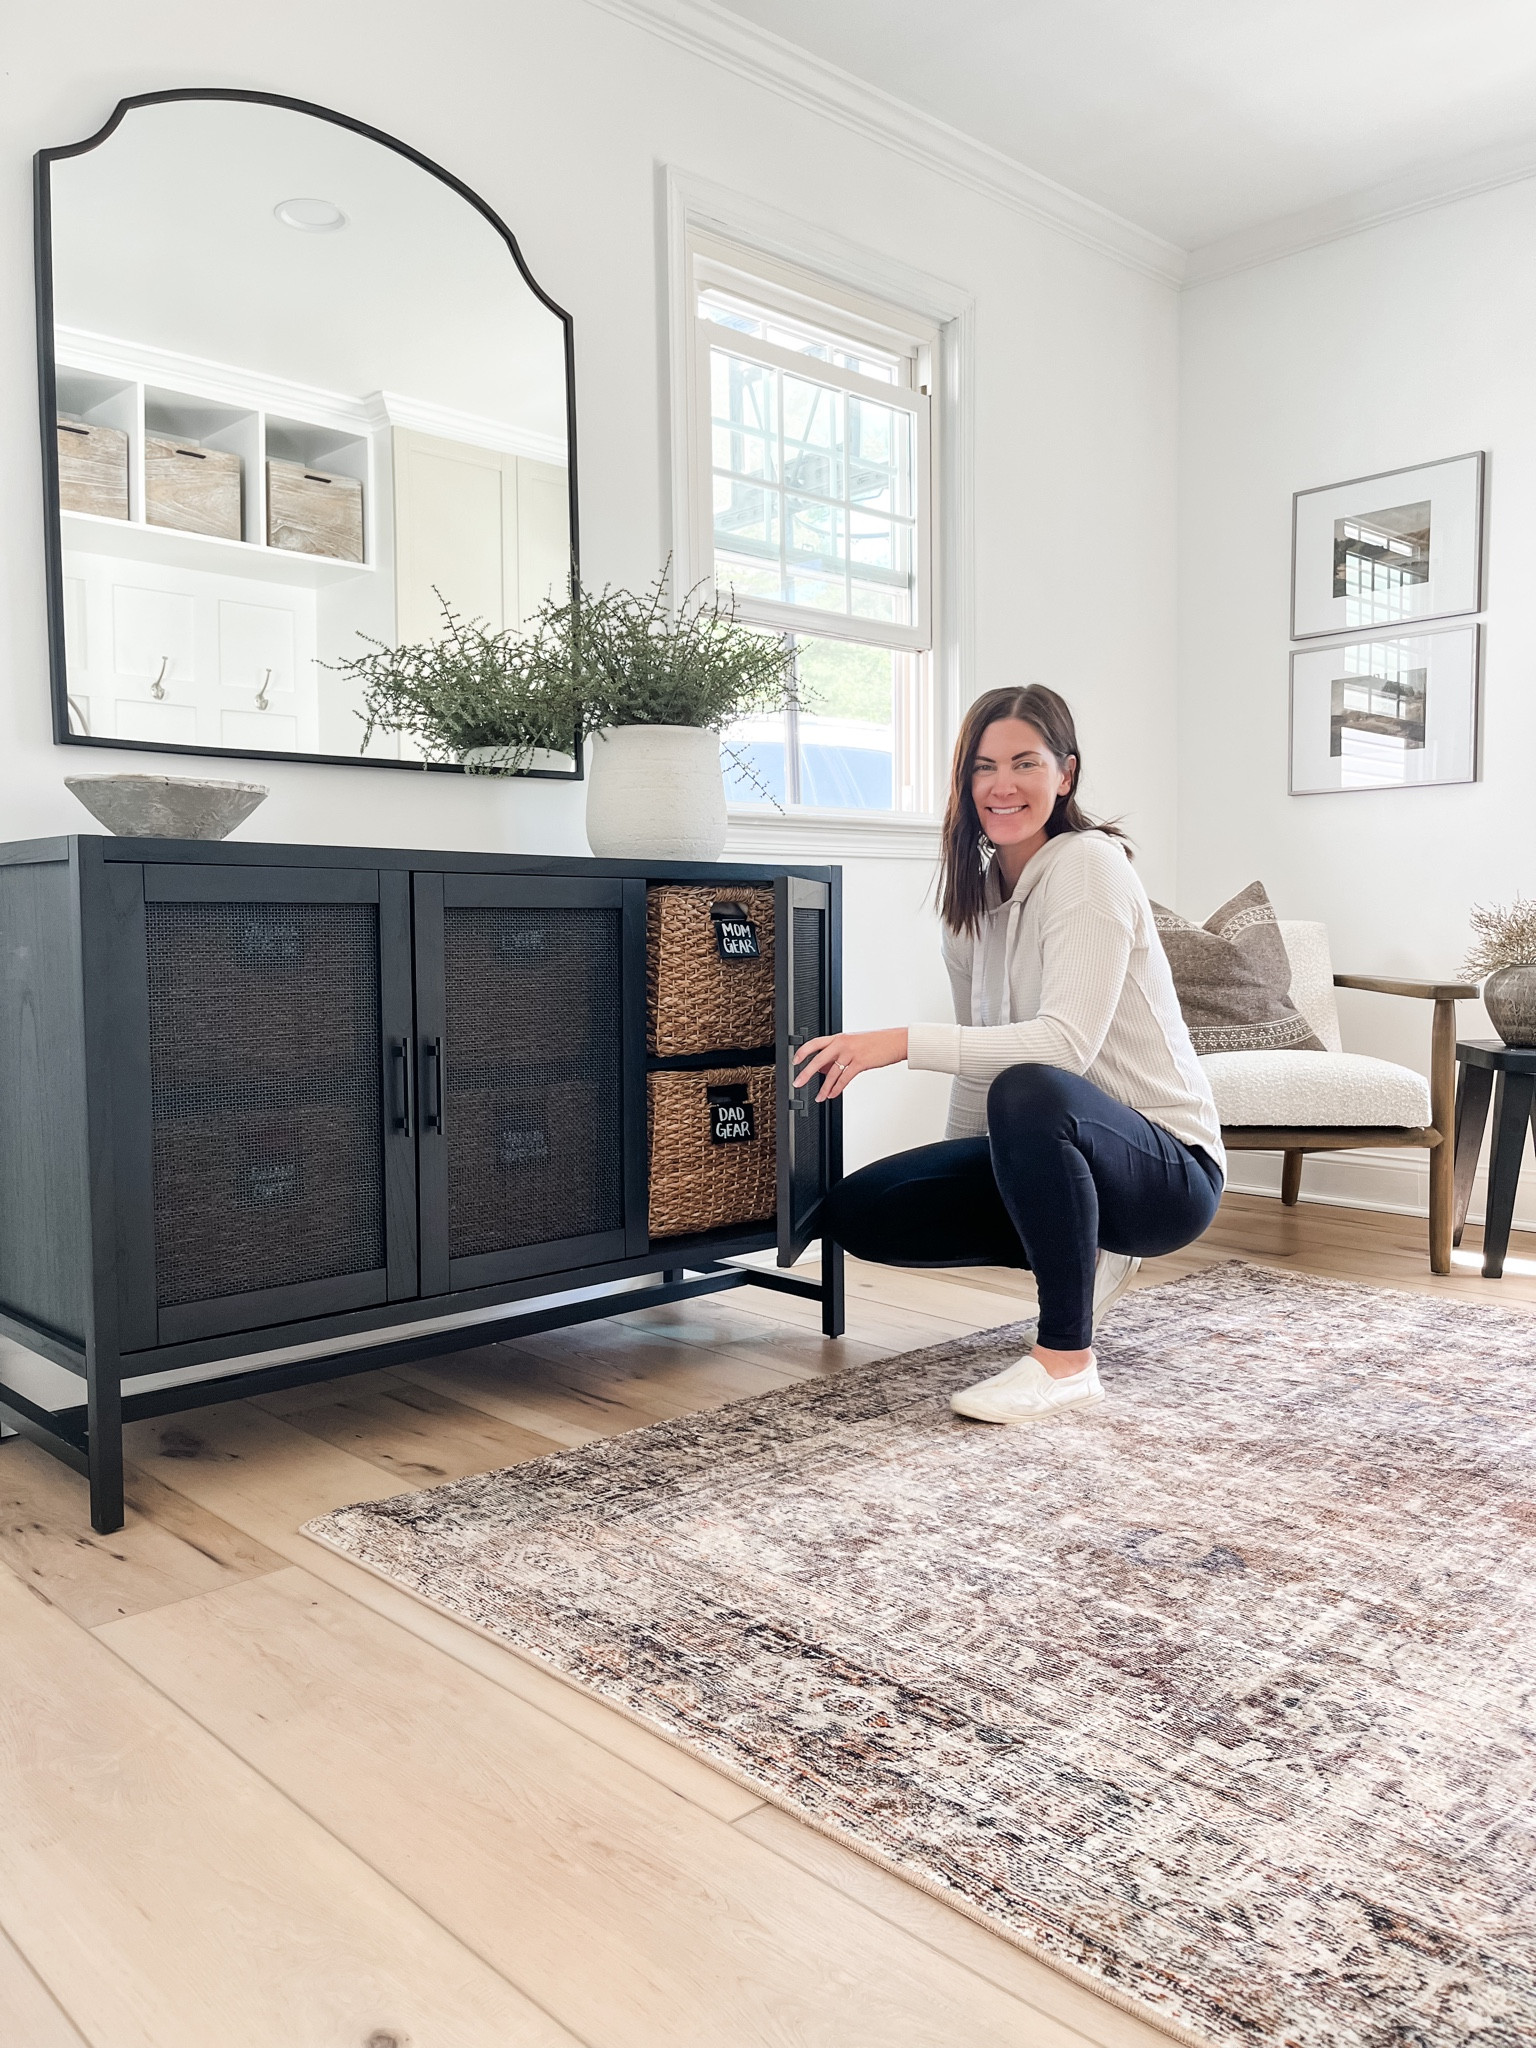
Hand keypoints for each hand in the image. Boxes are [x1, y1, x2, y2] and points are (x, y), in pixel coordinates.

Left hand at [793, 1028, 908, 1100]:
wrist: (895, 1041)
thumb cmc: (877, 1043)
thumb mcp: (854, 1044)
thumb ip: (838, 1054)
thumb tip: (823, 1068)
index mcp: (839, 1037)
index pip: (815, 1043)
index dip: (802, 1052)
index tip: (794, 1061)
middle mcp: (842, 1043)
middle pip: (818, 1059)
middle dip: (806, 1073)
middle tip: (797, 1082)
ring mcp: (851, 1052)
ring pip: (831, 1072)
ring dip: (823, 1087)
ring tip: (818, 1096)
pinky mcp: (860, 1062)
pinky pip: (844, 1078)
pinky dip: (836, 1088)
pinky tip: (832, 1094)